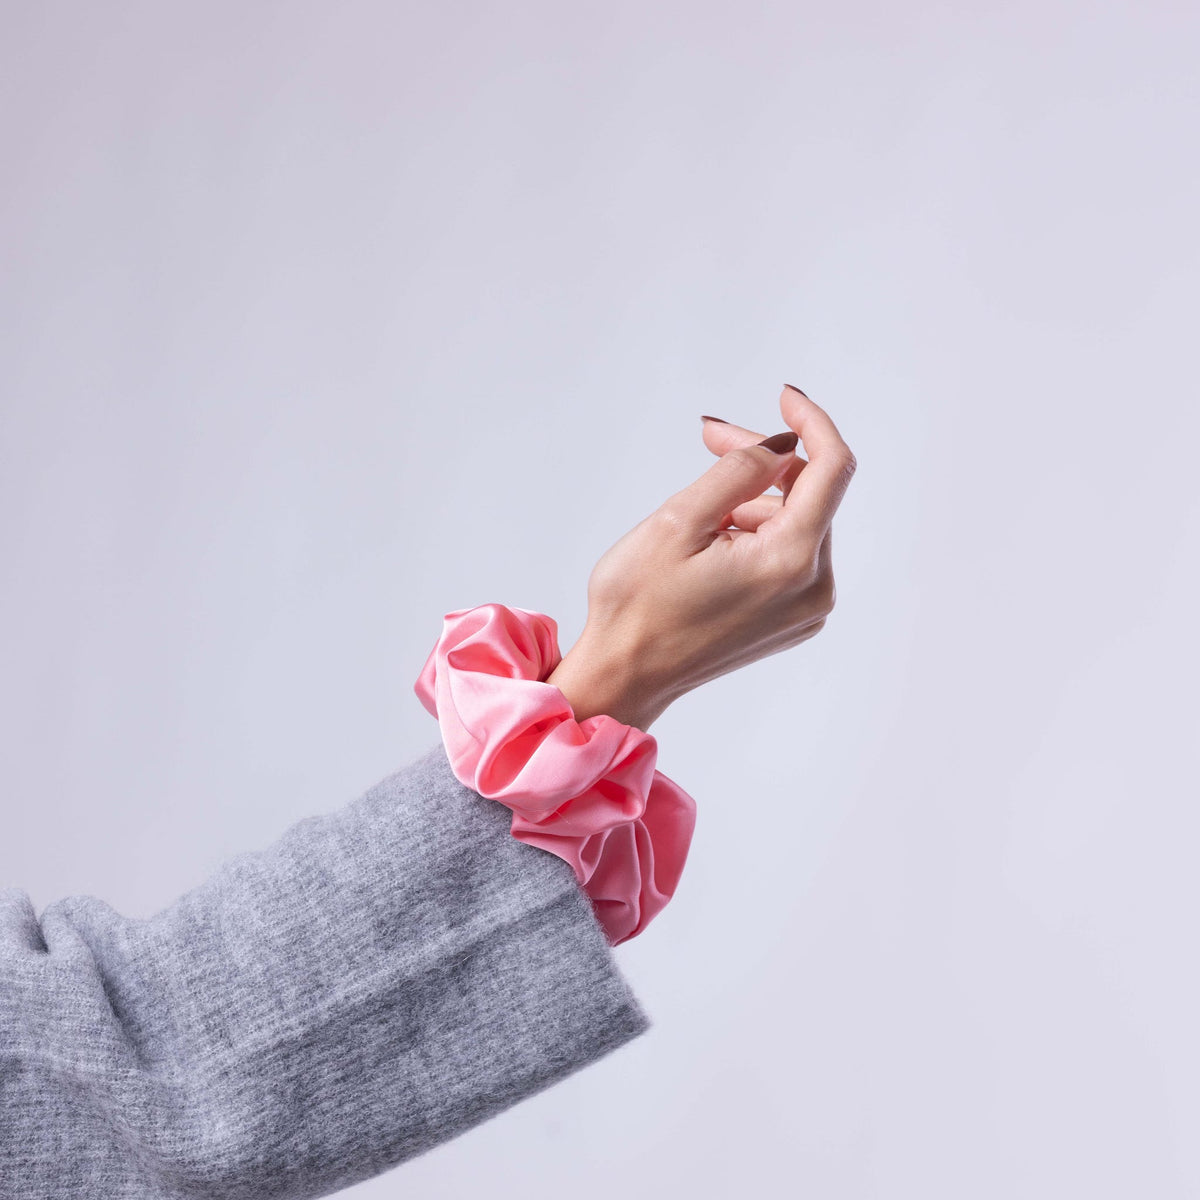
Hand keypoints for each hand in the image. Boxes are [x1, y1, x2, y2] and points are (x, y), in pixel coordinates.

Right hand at [545, 384, 856, 730]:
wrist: (624, 676)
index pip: (831, 468)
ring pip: (794, 523)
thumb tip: (782, 445)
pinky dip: (755, 533)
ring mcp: (806, 610)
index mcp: (791, 562)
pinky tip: (711, 542)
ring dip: (750, 502)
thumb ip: (739, 471)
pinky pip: (787, 554)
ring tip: (693, 521)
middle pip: (808, 494)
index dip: (811, 421)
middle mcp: (813, 589)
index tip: (783, 395)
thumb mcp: (679, 520)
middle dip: (761, 461)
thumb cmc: (637, 604)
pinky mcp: (791, 621)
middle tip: (709, 439)